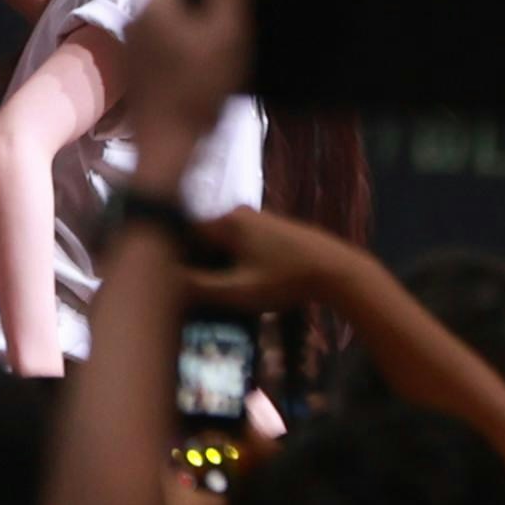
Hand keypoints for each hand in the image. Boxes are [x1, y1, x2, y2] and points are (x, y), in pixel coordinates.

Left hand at [128, 0, 254, 186]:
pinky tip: (222, 58)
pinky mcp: (149, 70)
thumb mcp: (226, 30)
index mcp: (154, 1)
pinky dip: (198, 42)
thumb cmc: (199, 89)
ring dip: (207, 17)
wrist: (171, 150)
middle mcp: (139, 18)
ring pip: (179, 16)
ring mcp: (140, 45)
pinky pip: (176, 41)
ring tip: (239, 30)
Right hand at [182, 206, 373, 316]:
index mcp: (225, 221)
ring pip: (220, 239)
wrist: (340, 272)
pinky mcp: (270, 228)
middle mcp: (237, 213)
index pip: (181, 232)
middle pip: (200, 235)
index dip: (171, 255)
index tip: (168, 277)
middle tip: (193, 288)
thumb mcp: (240, 290)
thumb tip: (165, 281)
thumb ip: (200, 287)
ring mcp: (255, 218)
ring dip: (215, 261)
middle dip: (194, 260)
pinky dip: (232, 258)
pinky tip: (241, 280)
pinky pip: (237, 240)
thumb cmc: (287, 280)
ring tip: (218, 288)